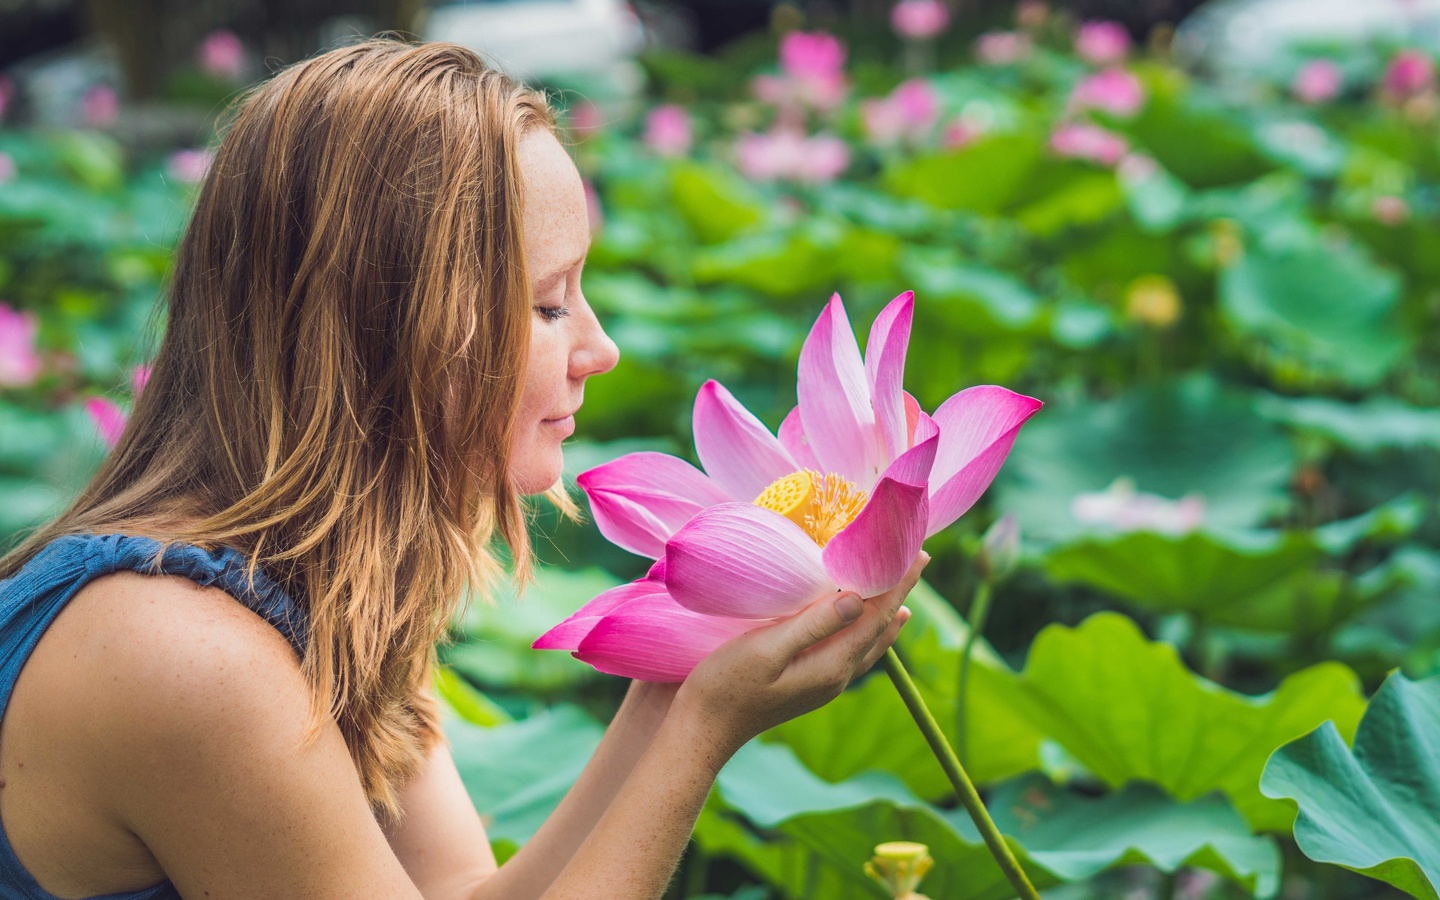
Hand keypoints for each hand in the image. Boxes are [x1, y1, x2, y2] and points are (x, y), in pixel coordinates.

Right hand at [672, 553, 927, 758]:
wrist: (701, 732)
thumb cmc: (725, 686)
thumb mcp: (767, 649)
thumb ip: (813, 624)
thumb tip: (858, 598)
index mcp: (831, 666)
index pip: (876, 617)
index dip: (898, 583)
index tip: (918, 553)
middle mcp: (835, 677)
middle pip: (879, 629)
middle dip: (897, 594)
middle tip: (915, 559)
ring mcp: (823, 684)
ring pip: (867, 643)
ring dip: (884, 614)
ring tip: (898, 593)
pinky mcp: (807, 685)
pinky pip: (850, 651)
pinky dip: (864, 630)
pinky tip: (856, 624)